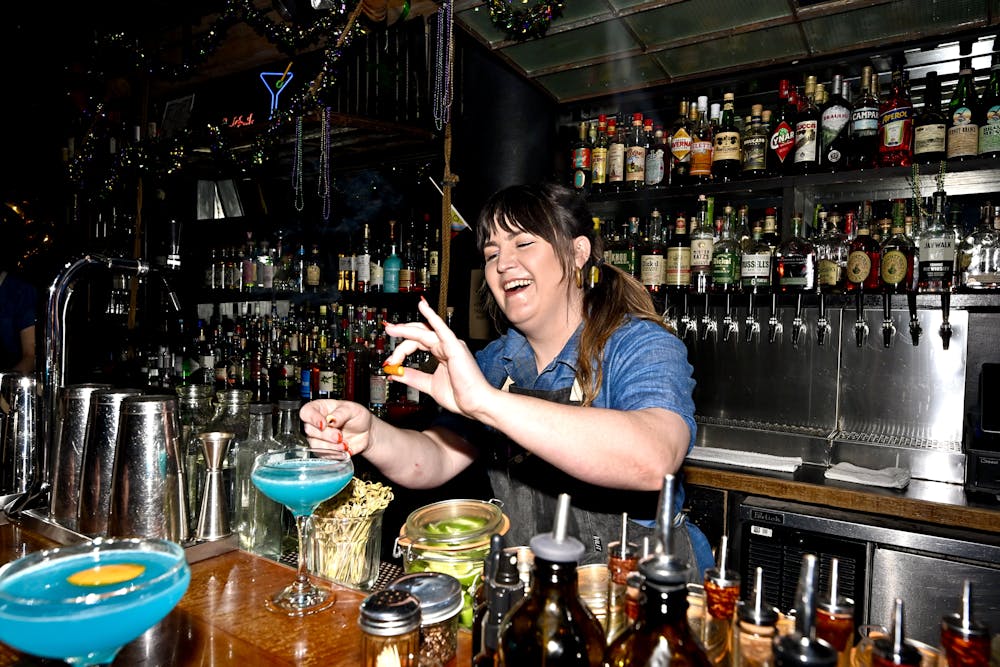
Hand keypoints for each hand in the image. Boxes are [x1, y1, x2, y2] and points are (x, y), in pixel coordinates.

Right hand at [299, 399, 373, 456]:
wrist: (366, 432)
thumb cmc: (356, 416)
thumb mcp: (352, 409)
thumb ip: (341, 414)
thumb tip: (332, 419)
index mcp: (320, 408)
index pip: (306, 412)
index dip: (312, 418)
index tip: (323, 424)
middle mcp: (316, 423)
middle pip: (309, 430)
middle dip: (325, 435)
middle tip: (339, 436)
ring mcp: (319, 437)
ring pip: (315, 444)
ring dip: (330, 446)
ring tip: (345, 445)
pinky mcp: (324, 450)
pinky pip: (323, 455)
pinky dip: (335, 454)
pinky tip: (345, 450)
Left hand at [383, 297, 494, 417]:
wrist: (475, 404)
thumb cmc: (460, 396)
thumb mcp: (428, 385)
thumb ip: (412, 377)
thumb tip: (395, 372)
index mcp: (441, 353)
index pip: (416, 343)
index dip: (401, 350)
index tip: (390, 362)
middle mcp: (446, 345)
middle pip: (418, 335)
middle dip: (401, 334)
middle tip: (387, 332)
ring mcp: (451, 344)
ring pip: (424, 332)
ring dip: (406, 331)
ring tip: (392, 329)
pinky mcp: (454, 346)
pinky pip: (441, 328)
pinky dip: (431, 316)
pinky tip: (422, 306)